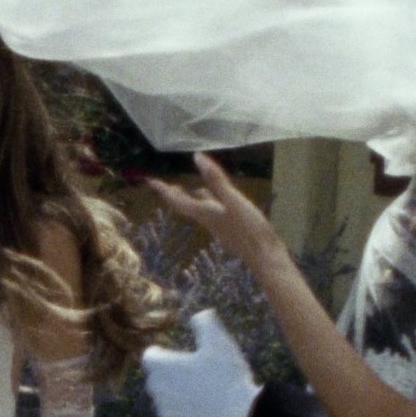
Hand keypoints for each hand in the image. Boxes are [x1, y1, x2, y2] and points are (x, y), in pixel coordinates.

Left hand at [143, 310, 259, 416]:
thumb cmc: (227, 375)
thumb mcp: (218, 341)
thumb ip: (204, 323)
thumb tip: (199, 315)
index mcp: (161, 367)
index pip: (150, 356)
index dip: (163, 354)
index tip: (178, 355)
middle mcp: (156, 392)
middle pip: (157, 381)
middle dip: (171, 377)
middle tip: (196, 375)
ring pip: (168, 405)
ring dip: (179, 399)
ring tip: (205, 396)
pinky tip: (208, 415)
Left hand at [149, 153, 283, 268]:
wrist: (265, 258)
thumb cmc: (250, 230)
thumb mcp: (234, 201)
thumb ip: (216, 180)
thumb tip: (197, 158)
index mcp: (205, 213)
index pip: (178, 201)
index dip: (164, 190)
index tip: (150, 181)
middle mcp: (209, 220)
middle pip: (186, 207)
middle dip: (174, 195)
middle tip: (164, 185)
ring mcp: (220, 226)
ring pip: (199, 210)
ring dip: (191, 199)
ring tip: (187, 188)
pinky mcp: (231, 229)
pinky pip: (213, 212)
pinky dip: (208, 202)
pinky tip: (216, 200)